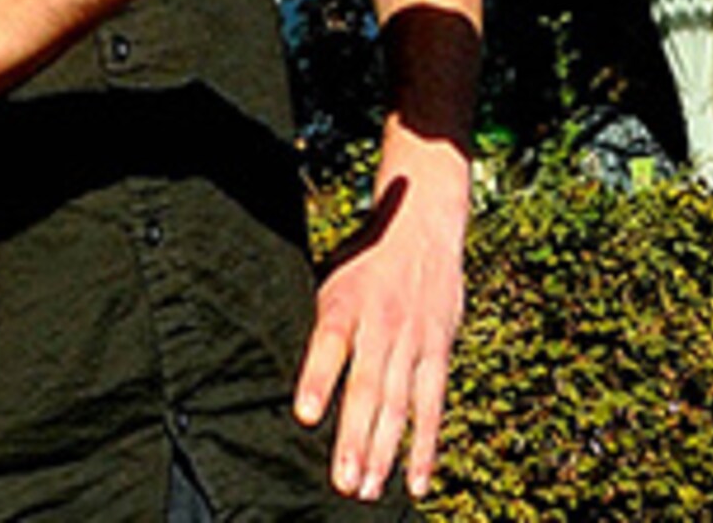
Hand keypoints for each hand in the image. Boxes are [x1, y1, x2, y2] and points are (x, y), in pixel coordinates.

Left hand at [295, 129, 470, 502]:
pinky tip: (415, 482)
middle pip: (368, 387)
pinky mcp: (438, 351)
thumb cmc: (363, 257)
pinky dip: (425, 446)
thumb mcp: (329, 274)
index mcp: (345, 301)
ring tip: (367, 489)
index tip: (306, 415)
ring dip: (384, 451)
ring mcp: (413, 340)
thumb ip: (318, 321)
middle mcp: (381, 324)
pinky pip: (432, 405)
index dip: (319, 379)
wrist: (421, 223)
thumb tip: (273, 357)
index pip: (331, 343)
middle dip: (355, 438)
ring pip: (399, 404)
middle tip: (342, 483)